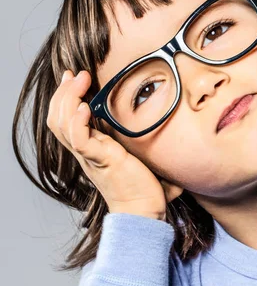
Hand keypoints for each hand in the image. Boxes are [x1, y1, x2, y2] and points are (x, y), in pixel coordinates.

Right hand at [46, 69, 182, 220]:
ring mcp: (91, 156)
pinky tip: (85, 107)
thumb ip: (144, 140)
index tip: (74, 77)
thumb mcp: (141, 156)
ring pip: (62, 124)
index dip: (65, 97)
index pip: (65, 119)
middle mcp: (86, 152)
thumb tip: (169, 125)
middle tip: (77, 73)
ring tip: (80, 80)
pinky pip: (79, 140)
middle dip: (64, 92)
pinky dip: (77, 121)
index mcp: (91, 149)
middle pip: (57, 118)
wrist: (144, 212)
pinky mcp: (101, 161)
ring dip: (68, 98)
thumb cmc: (146, 188)